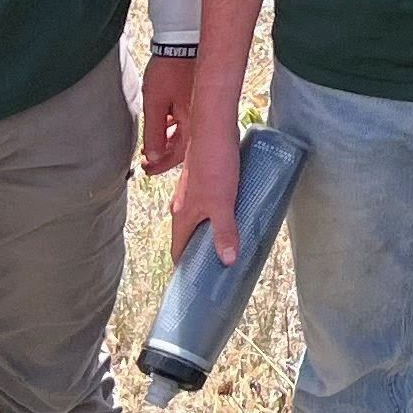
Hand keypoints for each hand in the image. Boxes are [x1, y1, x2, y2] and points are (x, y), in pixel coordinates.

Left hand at [138, 51, 194, 175]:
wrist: (182, 42)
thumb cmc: (169, 69)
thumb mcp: (155, 103)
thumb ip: (154, 133)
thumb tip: (153, 156)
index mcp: (193, 123)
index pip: (178, 156)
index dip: (160, 165)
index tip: (147, 168)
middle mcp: (201, 118)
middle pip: (184, 147)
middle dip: (164, 155)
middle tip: (148, 159)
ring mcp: (201, 108)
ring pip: (185, 134)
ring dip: (169, 140)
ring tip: (153, 142)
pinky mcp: (199, 98)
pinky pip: (188, 120)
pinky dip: (175, 127)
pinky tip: (165, 122)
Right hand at [170, 122, 243, 264]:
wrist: (214, 129)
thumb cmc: (215, 166)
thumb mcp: (222, 204)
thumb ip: (225, 232)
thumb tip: (227, 261)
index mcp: (181, 215)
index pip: (177, 249)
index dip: (185, 267)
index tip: (196, 283)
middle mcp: (182, 205)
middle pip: (187, 236)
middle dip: (199, 252)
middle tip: (218, 267)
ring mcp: (192, 192)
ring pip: (198, 219)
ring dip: (209, 233)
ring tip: (229, 244)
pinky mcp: (204, 179)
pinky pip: (208, 205)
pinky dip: (217, 216)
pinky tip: (235, 215)